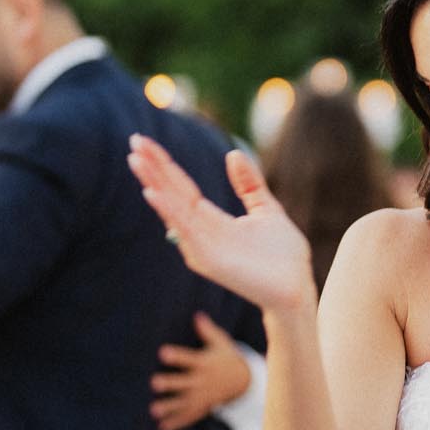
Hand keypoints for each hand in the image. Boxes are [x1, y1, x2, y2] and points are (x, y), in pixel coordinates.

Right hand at [127, 137, 317, 320]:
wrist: (296, 288)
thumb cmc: (283, 256)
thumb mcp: (266, 208)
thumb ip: (248, 183)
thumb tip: (233, 153)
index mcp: (212, 220)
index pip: (181, 187)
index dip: (164, 165)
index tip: (146, 142)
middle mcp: (200, 232)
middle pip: (171, 194)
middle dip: (152, 169)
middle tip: (133, 142)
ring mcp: (201, 246)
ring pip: (172, 209)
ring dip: (154, 184)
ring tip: (136, 160)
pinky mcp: (207, 259)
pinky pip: (184, 230)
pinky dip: (168, 211)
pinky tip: (152, 193)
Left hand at [149, 314, 252, 429]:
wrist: (244, 381)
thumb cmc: (227, 358)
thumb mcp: (221, 343)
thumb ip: (207, 331)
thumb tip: (197, 315)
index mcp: (204, 363)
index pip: (188, 358)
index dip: (176, 355)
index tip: (162, 352)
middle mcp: (202, 381)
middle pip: (183, 382)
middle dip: (170, 383)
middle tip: (154, 383)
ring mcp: (202, 396)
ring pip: (184, 402)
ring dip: (169, 407)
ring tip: (153, 410)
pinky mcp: (203, 407)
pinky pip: (189, 416)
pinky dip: (177, 423)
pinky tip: (162, 427)